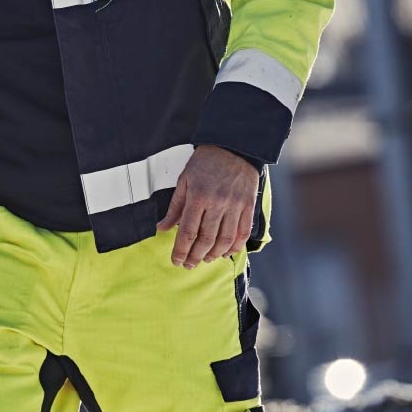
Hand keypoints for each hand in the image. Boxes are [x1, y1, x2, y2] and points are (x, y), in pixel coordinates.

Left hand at [157, 145, 260, 265]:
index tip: (176, 260)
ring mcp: (235, 205)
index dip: (181, 250)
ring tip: (205, 259)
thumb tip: (162, 228)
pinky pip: (243, 232)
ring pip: (225, 239)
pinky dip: (235, 246)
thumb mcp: (184, 180)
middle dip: (195, 256)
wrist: (234, 147)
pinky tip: (226, 252)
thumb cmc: (205, 163)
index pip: (188, 231)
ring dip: (214, 254)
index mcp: (198, 196)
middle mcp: (218, 203)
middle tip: (189, 265)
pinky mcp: (249, 205)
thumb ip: (175, 207)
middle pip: (206, 239)